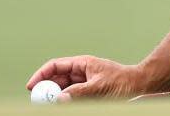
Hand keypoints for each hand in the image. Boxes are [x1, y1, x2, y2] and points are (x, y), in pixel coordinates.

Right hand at [25, 55, 148, 101]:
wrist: (138, 86)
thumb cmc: (122, 82)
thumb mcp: (100, 87)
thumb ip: (79, 92)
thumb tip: (59, 98)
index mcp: (82, 63)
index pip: (55, 66)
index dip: (41, 75)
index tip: (31, 87)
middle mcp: (80, 72)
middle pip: (56, 79)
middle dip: (45, 89)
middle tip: (39, 101)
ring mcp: (83, 82)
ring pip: (62, 90)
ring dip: (55, 97)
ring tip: (51, 104)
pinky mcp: (87, 92)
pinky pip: (71, 97)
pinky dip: (65, 101)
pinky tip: (63, 105)